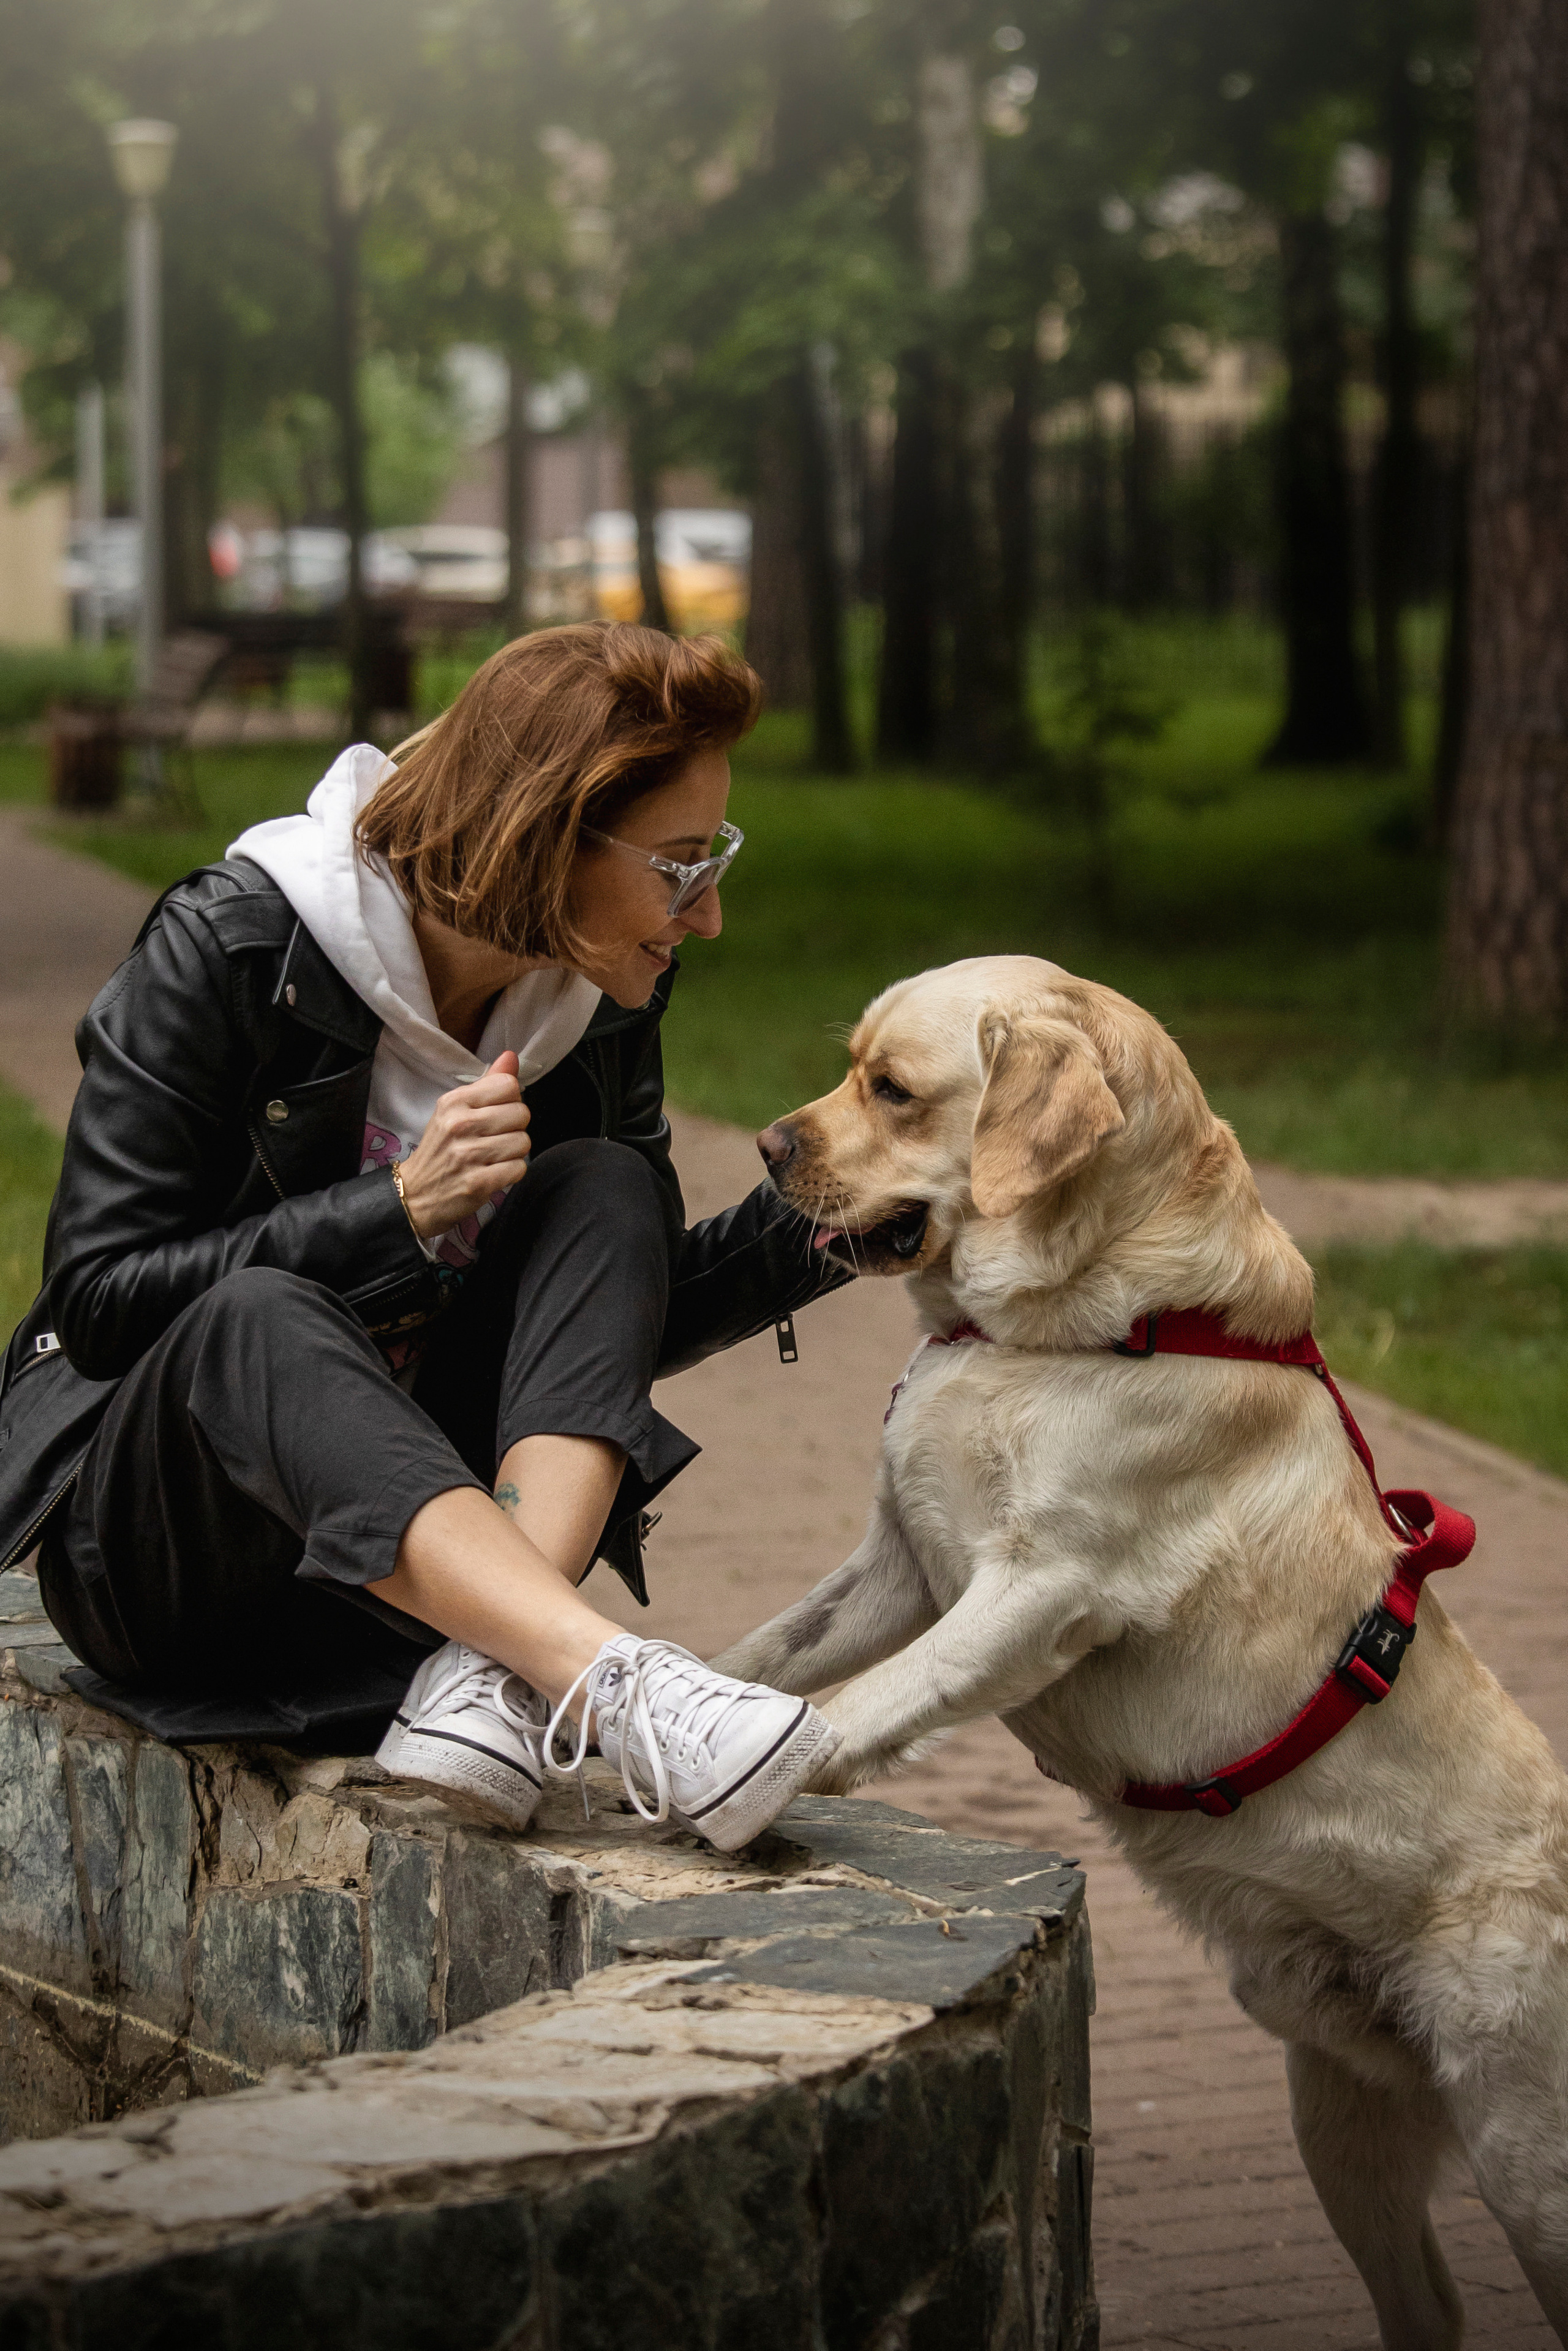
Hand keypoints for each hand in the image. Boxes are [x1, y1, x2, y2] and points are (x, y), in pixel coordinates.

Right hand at [396, 1051, 529, 1237]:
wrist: (415, 1194)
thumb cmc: (440, 1149)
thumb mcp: (455, 1110)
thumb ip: (487, 1083)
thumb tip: (512, 1057)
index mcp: (454, 1102)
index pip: (508, 1085)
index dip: (510, 1099)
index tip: (497, 1112)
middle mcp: (460, 1125)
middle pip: (521, 1113)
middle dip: (515, 1127)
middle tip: (496, 1137)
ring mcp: (469, 1155)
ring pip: (523, 1142)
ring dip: (514, 1151)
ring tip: (494, 1156)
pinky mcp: (478, 1183)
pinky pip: (519, 1168)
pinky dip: (511, 1172)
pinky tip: (494, 1172)